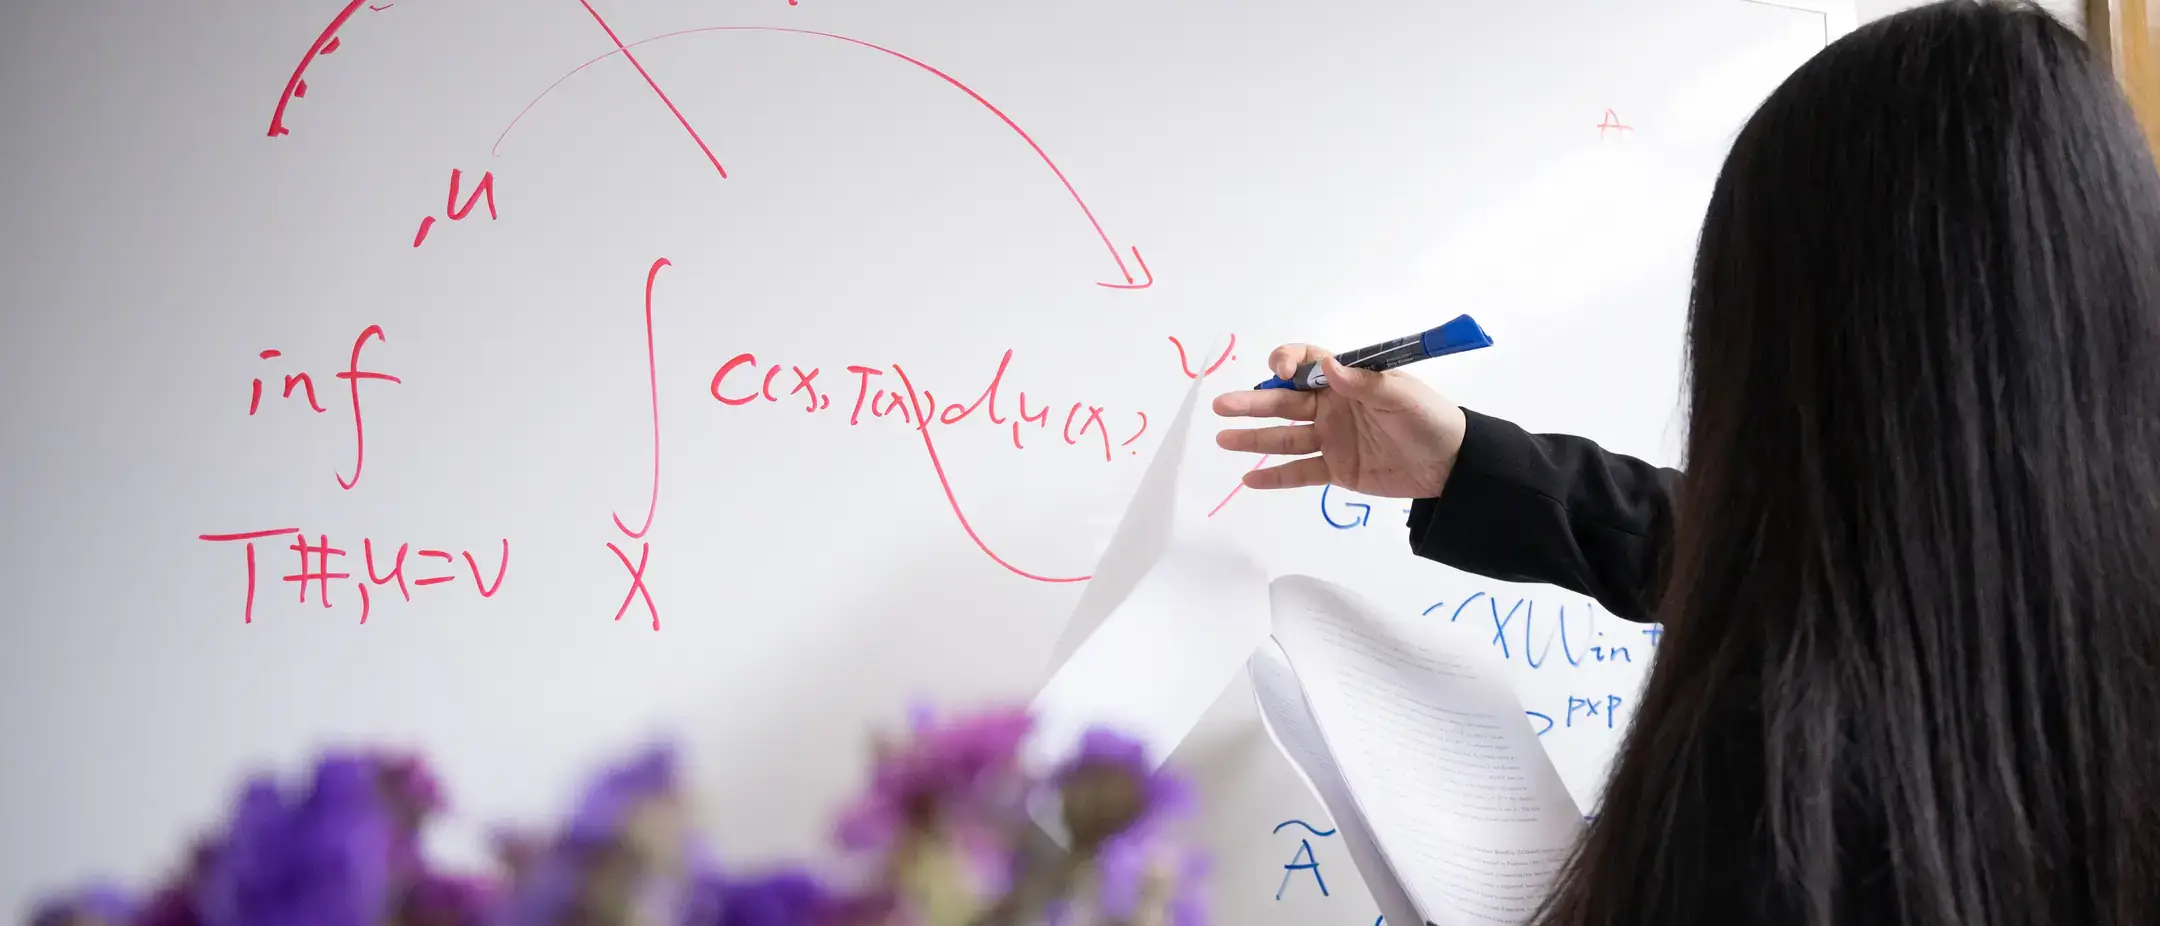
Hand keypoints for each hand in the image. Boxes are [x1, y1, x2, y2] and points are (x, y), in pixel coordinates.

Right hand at [1212, 344, 1467, 495]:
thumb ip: (1362, 383)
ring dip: (1253, 437)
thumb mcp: (1401, 395)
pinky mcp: (1336, 470)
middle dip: (1252, 402)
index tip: (1279, 372)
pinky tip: (1249, 478)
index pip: (1306, 364)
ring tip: (1222, 439)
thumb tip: (1324, 366)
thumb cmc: (1429, 420)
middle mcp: (1331, 408)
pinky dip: (1275, 476)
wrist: (1452, 465)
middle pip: (1284, 402)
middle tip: (1222, 405)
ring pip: (1284, 437)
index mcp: (1346, 382)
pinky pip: (1299, 472)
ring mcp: (1331, 440)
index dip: (1288, 362)